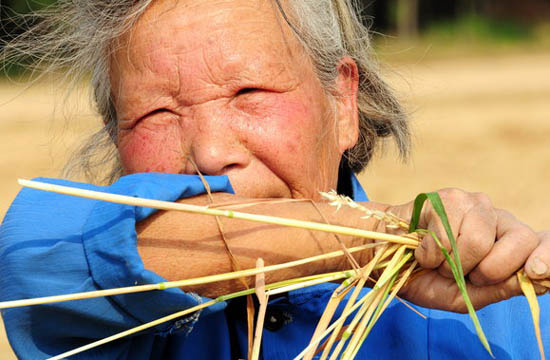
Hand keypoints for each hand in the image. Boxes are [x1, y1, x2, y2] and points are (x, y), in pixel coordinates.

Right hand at [390, 188, 542, 311]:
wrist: (386, 260)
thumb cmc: (427, 277)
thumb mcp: (465, 296)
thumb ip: (500, 289)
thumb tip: (539, 279)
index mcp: (507, 241)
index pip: (541, 241)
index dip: (548, 255)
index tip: (537, 272)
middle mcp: (495, 217)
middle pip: (518, 240)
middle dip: (489, 270)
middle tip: (463, 276)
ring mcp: (470, 203)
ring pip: (479, 239)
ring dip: (452, 263)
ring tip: (437, 262)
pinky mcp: (443, 198)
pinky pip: (445, 234)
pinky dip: (430, 254)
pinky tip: (421, 249)